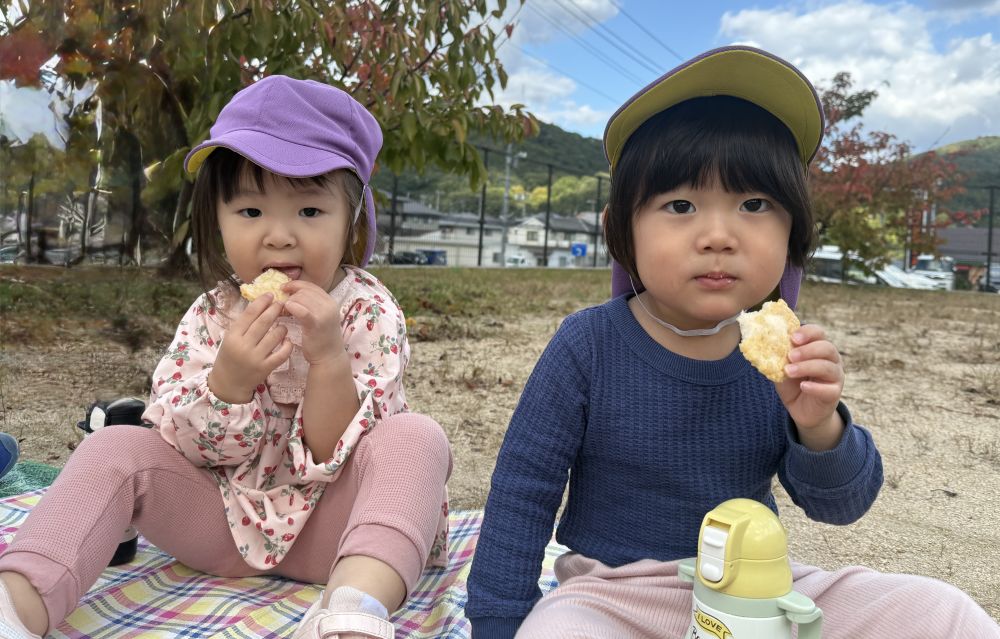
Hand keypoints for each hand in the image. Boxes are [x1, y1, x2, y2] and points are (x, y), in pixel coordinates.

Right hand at [208, 294, 291, 402]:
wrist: (228, 383)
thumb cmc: (230, 355)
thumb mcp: (230, 338)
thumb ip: (243, 324)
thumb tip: (260, 304)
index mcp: (233, 335)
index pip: (249, 314)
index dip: (262, 302)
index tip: (270, 294)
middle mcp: (244, 345)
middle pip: (263, 322)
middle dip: (275, 310)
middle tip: (282, 303)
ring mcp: (255, 357)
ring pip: (275, 336)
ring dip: (282, 327)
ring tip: (282, 325)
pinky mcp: (265, 368)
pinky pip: (282, 354)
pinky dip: (287, 345)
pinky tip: (287, 341)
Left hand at [281, 280, 345, 365]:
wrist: (329, 357)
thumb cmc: (320, 339)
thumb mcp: (319, 317)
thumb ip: (310, 305)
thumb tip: (291, 294)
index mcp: (330, 301)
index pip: (310, 286)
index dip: (295, 284)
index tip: (283, 288)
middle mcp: (329, 305)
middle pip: (304, 291)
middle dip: (290, 295)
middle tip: (281, 304)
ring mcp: (324, 314)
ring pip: (301, 298)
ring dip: (288, 302)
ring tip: (283, 311)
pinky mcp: (316, 323)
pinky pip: (301, 310)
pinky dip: (292, 307)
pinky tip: (286, 311)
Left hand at [775, 324, 844, 448]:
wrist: (801, 410)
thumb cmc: (793, 384)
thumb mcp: (782, 368)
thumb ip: (779, 357)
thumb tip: (764, 345)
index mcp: (819, 348)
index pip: (819, 333)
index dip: (807, 332)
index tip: (793, 338)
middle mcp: (832, 360)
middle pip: (827, 348)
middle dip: (807, 350)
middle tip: (790, 356)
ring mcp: (836, 377)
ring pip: (828, 367)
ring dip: (807, 367)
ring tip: (789, 371)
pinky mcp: (834, 393)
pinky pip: (829, 389)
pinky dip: (815, 387)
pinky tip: (803, 386)